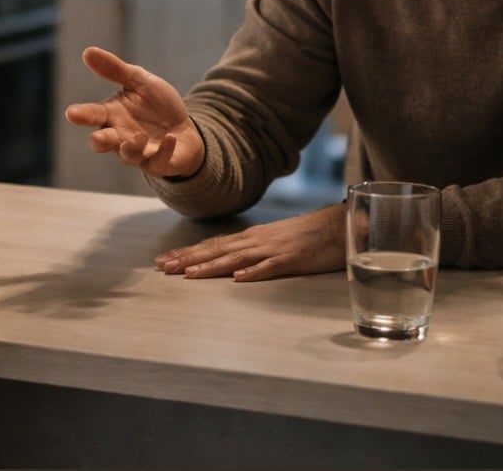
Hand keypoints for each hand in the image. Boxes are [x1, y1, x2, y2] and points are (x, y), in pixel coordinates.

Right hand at [63, 46, 203, 177]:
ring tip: (139, 137)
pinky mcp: (158, 164)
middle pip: (103, 143)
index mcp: (112, 115)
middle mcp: (120, 137)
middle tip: (98, 138)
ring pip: (128, 157)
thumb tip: (87, 51)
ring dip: (131, 148)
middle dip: (100, 141)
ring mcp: (139, 153)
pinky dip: (163, 151)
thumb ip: (115, 70)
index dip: (82, 115)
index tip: (71, 113)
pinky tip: (170, 137)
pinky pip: (157, 162)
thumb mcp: (139, 81)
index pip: (92, 115)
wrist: (184, 129)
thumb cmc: (157, 106)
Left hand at [155, 205, 345, 280]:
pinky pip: (272, 267)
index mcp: (251, 238)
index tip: (163, 261)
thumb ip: (253, 251)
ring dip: (212, 266)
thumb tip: (230, 264)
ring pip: (237, 258)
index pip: (213, 246)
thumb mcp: (274, 242)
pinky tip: (239, 279)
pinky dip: (255, 272)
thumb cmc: (307, 236)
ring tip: (189, 274)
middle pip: (217, 250)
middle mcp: (257, 241)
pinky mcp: (294, 259)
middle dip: (188, 259)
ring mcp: (274, 249)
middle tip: (162, 267)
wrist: (340, 225)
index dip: (187, 253)